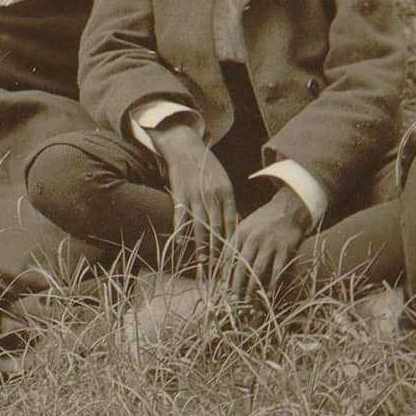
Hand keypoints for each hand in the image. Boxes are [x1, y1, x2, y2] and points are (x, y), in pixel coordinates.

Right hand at [155, 121, 237, 255]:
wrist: (186, 147)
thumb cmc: (207, 167)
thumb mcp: (223, 183)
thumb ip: (228, 204)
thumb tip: (236, 226)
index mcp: (226, 193)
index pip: (232, 223)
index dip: (232, 242)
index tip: (233, 259)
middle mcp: (213, 195)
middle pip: (217, 228)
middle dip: (218, 250)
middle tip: (219, 269)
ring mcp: (196, 195)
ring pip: (200, 225)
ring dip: (201, 246)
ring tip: (202, 262)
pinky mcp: (180, 193)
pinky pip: (181, 216)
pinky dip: (180, 231)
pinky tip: (179, 244)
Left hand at [228, 187, 313, 297]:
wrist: (289, 209)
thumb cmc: (264, 221)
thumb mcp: (245, 226)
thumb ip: (235, 243)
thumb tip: (223, 267)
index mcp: (240, 232)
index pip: (228, 257)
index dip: (224, 275)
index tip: (222, 288)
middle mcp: (253, 238)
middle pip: (241, 267)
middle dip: (236, 286)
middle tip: (234, 300)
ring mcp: (270, 244)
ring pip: (257, 271)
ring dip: (252, 288)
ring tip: (248, 301)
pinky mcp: (285, 249)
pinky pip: (277, 271)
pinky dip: (272, 285)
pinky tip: (268, 295)